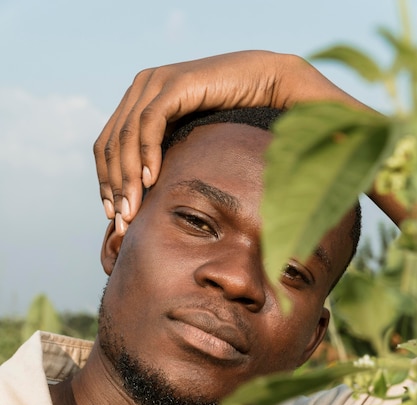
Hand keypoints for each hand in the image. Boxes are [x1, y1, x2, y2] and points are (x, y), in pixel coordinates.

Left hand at [94, 50, 367, 233]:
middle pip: (110, 144)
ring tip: (133, 210)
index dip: (105, 182)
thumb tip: (149, 195)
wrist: (267, 84)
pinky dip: (147, 153)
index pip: (107, 146)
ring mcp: (156, 82)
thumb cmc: (235, 117)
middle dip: (113, 186)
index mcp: (139, 100)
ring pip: (126, 136)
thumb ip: (166, 156)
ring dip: (127, 178)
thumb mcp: (190, 140)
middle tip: (122, 221)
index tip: (114, 216)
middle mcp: (142, 87)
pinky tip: (151, 180)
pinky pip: (151, 123)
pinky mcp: (175, 83)